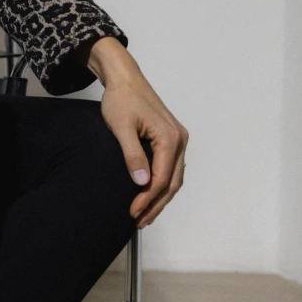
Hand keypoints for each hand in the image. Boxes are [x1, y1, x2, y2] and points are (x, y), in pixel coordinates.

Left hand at [77, 36, 187, 227]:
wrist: (125, 79)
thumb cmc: (121, 99)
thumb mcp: (121, 127)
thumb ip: (132, 154)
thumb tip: (142, 182)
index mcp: (170, 138)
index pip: (161, 178)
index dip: (147, 199)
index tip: (131, 212)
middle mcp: (180, 140)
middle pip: (172, 182)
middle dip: (156, 205)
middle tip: (139, 222)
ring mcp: (178, 140)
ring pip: (174, 177)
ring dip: (160, 198)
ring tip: (145, 215)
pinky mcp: (171, 139)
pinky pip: (171, 168)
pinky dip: (162, 185)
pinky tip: (150, 196)